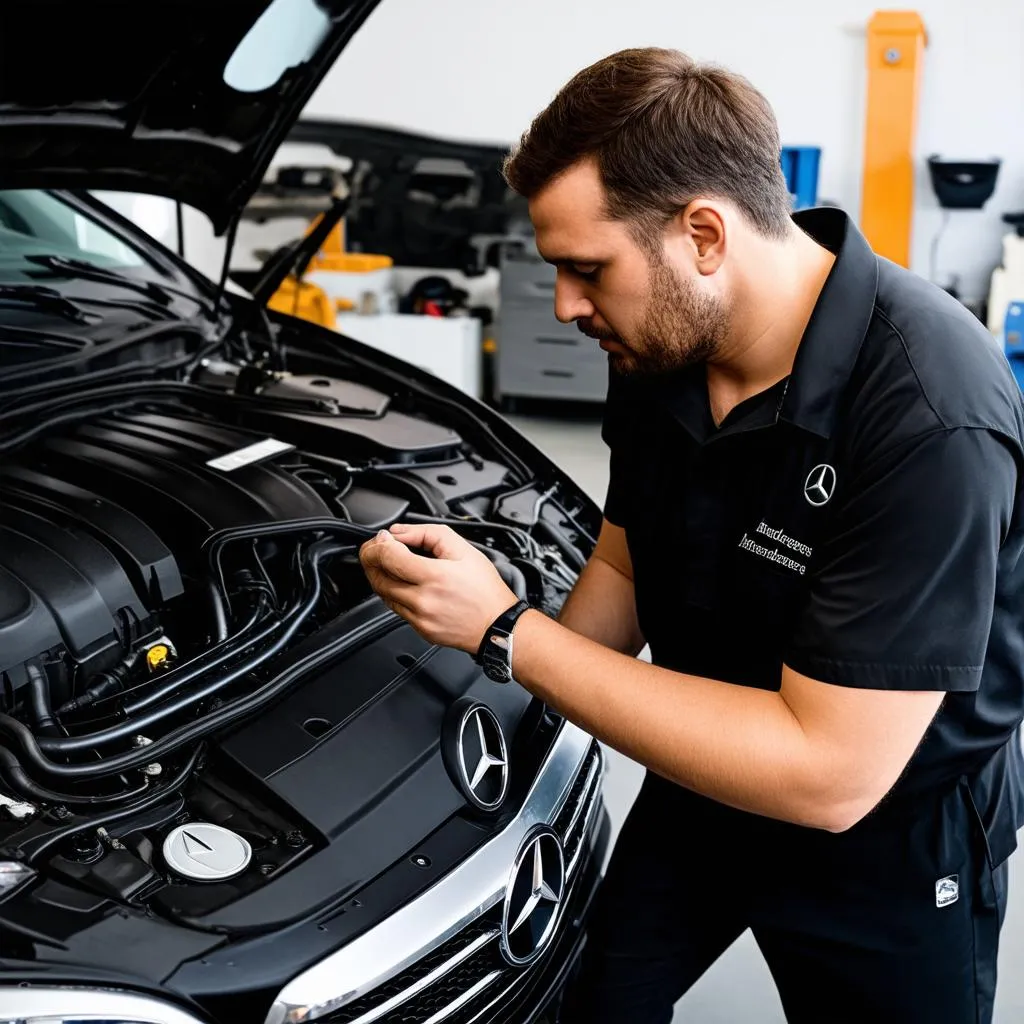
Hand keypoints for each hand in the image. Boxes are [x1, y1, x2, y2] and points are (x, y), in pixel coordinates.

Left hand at [358, 523, 518, 652]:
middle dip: (371, 558)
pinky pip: (395, 608)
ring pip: (382, 594)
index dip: (379, 544)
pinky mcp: (419, 629)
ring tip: (389, 563)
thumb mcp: (462, 549)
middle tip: (376, 548)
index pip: (388, 557)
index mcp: (435, 577)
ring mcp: (419, 618)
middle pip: (377, 577)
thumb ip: (427, 533)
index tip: (383, 538)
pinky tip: (403, 582)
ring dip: (379, 575)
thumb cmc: (485, 589)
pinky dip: (393, 592)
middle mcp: (423, 600)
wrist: (497, 625)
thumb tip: (399, 533)